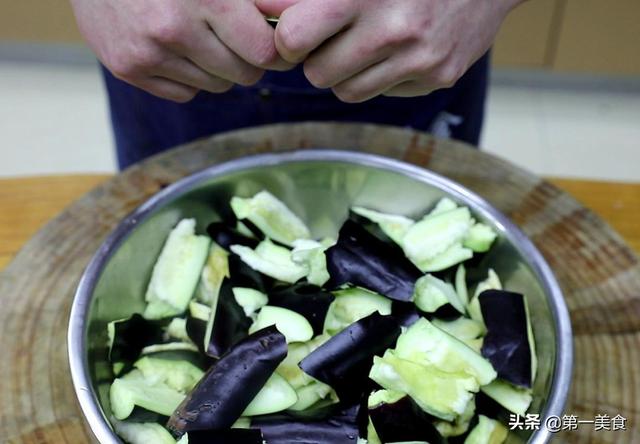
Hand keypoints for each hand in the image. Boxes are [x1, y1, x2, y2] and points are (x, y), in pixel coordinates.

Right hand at [71, 0, 291, 101]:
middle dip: (248, 60)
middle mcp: (174, 28)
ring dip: (219, 68)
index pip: (264, 52)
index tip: (272, 43)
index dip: (274, 50)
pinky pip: (185, 94)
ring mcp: (147, 53)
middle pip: (244, 74)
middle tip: (236, 38)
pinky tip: (176, 49)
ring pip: (217, 86)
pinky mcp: (127, 69)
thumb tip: (297, 12)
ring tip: (201, 36)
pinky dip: (189, 78)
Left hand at [257, 0, 521, 102]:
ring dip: (347, 72)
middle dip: (317, 59)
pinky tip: (397, 49)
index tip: (298, 30)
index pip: (293, 38)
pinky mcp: (438, 77)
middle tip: (333, 36)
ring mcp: (420, 59)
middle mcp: (393, 29)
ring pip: (347, 92)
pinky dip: (381, 77)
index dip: (289, 37)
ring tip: (365, 41)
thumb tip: (263, 8)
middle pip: (318, 74)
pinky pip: (383, 93)